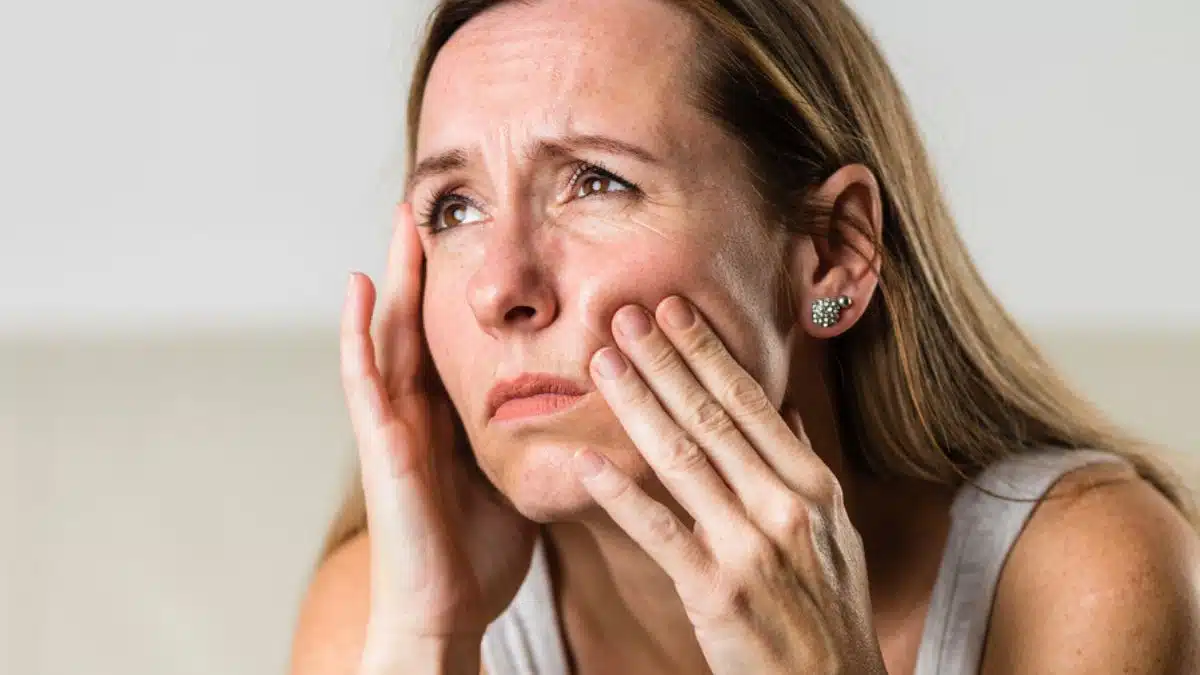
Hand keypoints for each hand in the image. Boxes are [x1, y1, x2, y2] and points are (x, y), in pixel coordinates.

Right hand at [341, 204, 536, 655]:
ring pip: (389, 335)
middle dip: (424, 265)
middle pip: (418, 322)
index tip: (472, 240)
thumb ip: (531, 438)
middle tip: (431, 207)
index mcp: (448, 418)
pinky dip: (357, 332)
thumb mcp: (516, 478)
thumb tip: (583, 406)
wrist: (447, 610)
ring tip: (401, 221)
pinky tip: (361, 286)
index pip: (450, 338)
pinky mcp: (382, 445)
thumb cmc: (477, 554)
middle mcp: (416, 412)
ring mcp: (393, 425)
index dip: (456, 290)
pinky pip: (365, 379)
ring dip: (394, 277)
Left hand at [573, 297, 886, 674]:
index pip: (751, 401)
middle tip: (624, 314)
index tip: (672, 309)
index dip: (706, 351)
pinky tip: (586, 462)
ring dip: (637, 404)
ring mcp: (752, 547)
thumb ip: (803, 467)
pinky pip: (660, 532)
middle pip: (712, 416)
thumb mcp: (834, 531)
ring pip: (683, 459)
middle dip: (663, 359)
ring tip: (601, 362)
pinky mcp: (717, 592)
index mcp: (812, 485)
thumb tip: (783, 411)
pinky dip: (621, 494)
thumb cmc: (828, 608)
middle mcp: (785, 505)